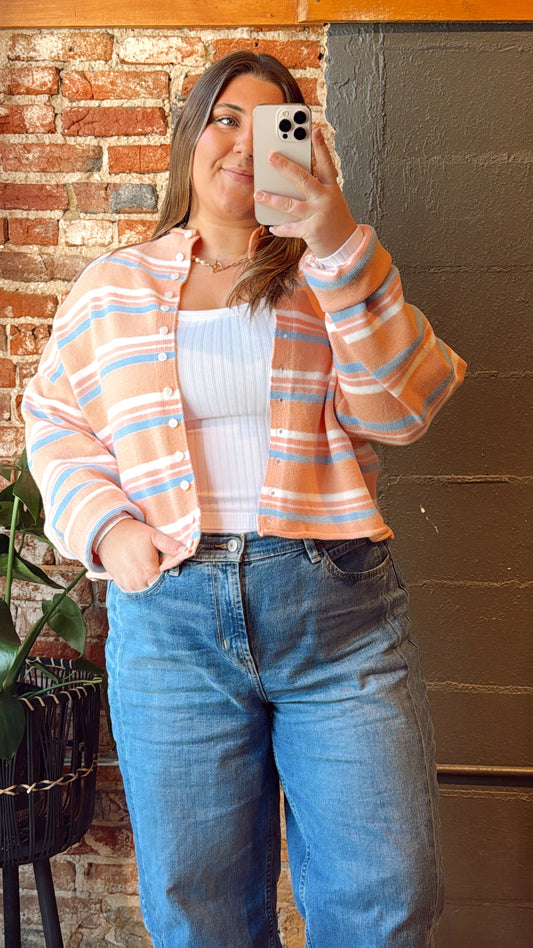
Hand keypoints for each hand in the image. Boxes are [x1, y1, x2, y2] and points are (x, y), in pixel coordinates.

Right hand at [97, 518, 182, 591]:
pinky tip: (143, 579)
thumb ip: (171, 545)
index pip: (164, 587)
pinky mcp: (119, 583)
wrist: (108, 532)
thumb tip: (187, 551)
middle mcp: (137, 582)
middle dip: (160, 587)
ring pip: (143, 594)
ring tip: (154, 579)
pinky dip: (139, 587)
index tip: (175, 579)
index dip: (170, 584)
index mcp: (148, 572)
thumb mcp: (154, 536)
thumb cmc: (133, 533)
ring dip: (149, 588)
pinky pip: (132, 591)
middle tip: (166, 580)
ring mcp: (127, 584)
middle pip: (154, 593)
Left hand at [254, 127, 356, 257]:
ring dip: (272, 199)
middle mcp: (325, 199)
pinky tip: (271, 226)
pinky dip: (280, 228)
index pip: (326, 163)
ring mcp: (318, 215)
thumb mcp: (331, 199)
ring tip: (259, 193)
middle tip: (271, 156)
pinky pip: (291, 228)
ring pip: (290, 204)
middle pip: (303, 179)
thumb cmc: (334, 219)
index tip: (314, 130)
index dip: (320, 147)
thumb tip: (292, 176)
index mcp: (331, 188)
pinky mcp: (311, 231)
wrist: (345, 245)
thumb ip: (316, 186)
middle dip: (285, 166)